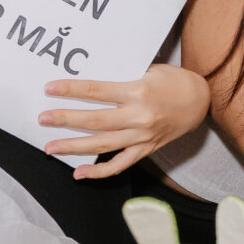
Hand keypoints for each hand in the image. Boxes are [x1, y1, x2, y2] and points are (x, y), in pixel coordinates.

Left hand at [39, 63, 210, 178]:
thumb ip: (122, 79)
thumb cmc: (173, 80)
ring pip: (102, 144)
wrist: (200, 100)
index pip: (97, 91)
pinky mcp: (146, 149)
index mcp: (138, 92)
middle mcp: (139, 116)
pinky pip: (120, 164)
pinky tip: (79, 173)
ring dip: (73, 147)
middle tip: (43, 119)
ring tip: (50, 147)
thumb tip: (89, 84)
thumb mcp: (149, 70)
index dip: (71, 90)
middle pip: (95, 120)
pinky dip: (99, 171)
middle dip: (65, 119)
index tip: (50, 89)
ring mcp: (142, 136)